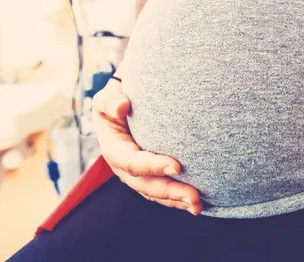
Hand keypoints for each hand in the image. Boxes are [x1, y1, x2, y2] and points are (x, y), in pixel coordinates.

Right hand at [92, 78, 202, 214]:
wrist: (120, 107)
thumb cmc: (115, 100)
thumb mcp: (106, 97)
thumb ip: (110, 101)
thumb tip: (121, 106)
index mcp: (113, 150)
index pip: (133, 162)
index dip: (153, 166)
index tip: (178, 166)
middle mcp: (124, 168)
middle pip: (147, 185)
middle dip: (170, 192)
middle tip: (194, 197)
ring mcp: (136, 175)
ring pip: (156, 193)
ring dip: (177, 201)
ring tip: (198, 205)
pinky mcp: (148, 177)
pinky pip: (162, 193)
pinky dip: (177, 199)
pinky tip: (196, 203)